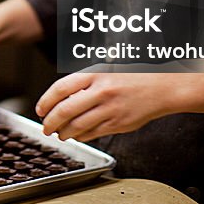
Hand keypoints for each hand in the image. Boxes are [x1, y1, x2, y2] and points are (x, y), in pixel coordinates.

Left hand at [35, 72, 178, 142]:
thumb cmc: (134, 75)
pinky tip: (76, 135)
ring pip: (77, 126)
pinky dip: (80, 136)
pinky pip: (93, 133)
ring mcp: (110, 109)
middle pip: (65, 111)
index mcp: (95, 74)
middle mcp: (101, 91)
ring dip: (64, 132)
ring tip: (59, 133)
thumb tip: (61, 96)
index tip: (40, 110)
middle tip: (45, 127)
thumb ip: (85, 80)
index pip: (61, 89)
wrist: (162, 87)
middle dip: (50, 122)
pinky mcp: (118, 124)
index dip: (46, 101)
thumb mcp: (107, 68)